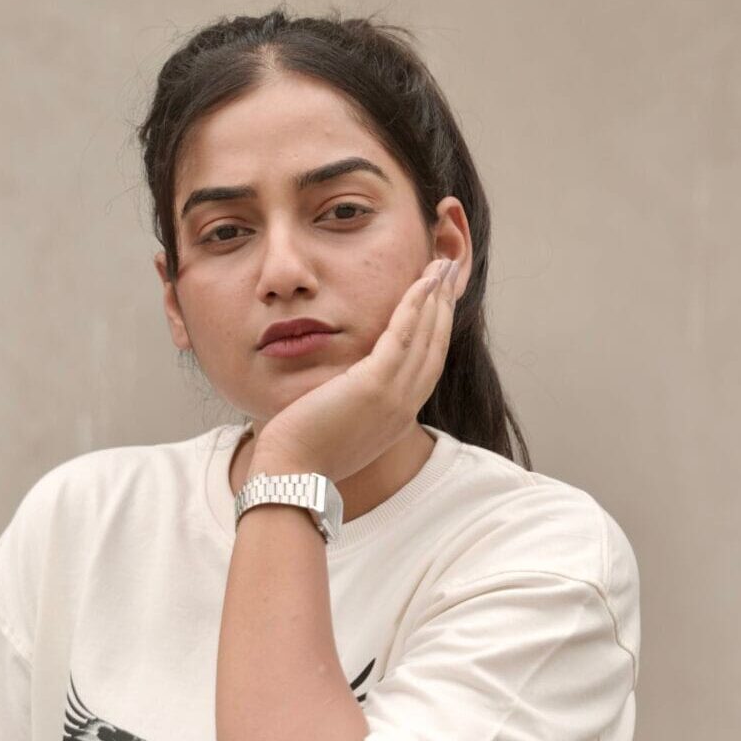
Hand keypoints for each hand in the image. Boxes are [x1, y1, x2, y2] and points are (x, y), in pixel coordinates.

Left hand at [251, 253, 462, 482]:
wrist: (291, 474)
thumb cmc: (303, 454)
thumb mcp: (338, 427)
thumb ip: (351, 404)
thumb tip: (341, 386)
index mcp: (397, 419)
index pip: (426, 366)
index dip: (436, 330)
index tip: (439, 301)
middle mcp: (403, 409)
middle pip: (434, 348)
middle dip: (444, 307)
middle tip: (448, 272)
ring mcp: (393, 399)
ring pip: (425, 338)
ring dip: (436, 298)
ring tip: (440, 266)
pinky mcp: (374, 387)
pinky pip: (403, 337)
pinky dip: (415, 307)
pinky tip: (421, 282)